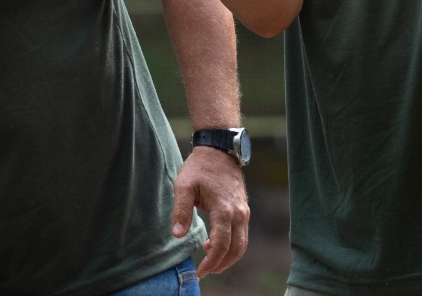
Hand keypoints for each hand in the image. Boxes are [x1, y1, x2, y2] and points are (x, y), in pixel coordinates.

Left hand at [171, 145, 249, 275]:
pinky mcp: (243, 208)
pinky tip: (213, 243)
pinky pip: (242, 234)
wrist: (220, 149)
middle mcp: (238, 213)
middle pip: (236, 249)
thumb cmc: (200, 167)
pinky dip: (232, 245)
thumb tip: (178, 235)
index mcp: (224, 209)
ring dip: (228, 257)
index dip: (210, 262)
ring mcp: (244, 210)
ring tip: (209, 261)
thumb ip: (181, 211)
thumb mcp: (184, 186)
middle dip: (221, 264)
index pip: (220, 244)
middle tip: (205, 271)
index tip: (199, 272)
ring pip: (242, 243)